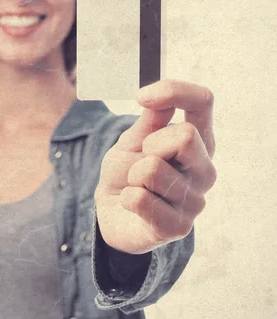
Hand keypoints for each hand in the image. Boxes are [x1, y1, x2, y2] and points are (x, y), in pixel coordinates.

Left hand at [95, 79, 216, 254]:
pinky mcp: (179, 227)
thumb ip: (149, 120)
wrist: (113, 212)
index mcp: (198, 141)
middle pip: (185, 136)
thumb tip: (160, 98)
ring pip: (153, 170)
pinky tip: (133, 204)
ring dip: (132, 176)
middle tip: (140, 160)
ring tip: (136, 186)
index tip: (142, 97)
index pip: (203, 102)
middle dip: (149, 144)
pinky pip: (141, 199)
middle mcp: (204, 169)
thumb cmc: (127, 173)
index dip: (173, 91)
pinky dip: (127, 198)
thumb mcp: (132, 140)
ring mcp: (196, 200)